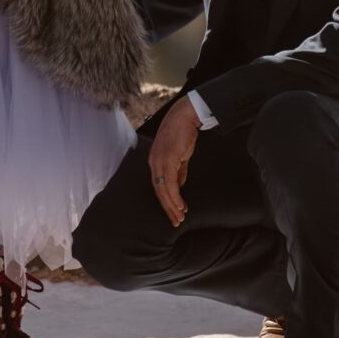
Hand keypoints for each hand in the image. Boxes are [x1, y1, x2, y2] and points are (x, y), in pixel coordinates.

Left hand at [148, 96, 200, 225]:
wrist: (185, 116)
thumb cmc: (182, 133)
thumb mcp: (180, 155)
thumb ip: (179, 171)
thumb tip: (179, 186)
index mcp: (155, 162)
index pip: (158, 186)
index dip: (166, 201)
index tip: (174, 212)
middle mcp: (154, 163)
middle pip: (158, 191)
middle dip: (167, 208)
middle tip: (175, 221)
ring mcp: (159, 161)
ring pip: (163, 190)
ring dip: (172, 206)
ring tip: (179, 217)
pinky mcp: (167, 160)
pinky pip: (170, 183)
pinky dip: (174, 196)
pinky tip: (180, 205)